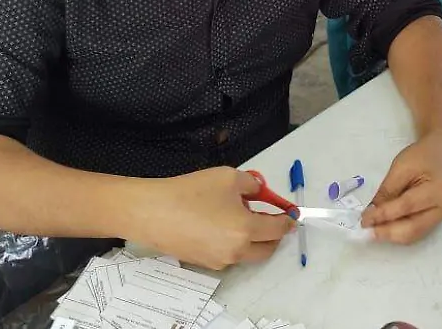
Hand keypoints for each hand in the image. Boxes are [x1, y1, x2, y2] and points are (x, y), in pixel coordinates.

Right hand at [117, 168, 292, 269]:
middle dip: (273, 235)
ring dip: (252, 239)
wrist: (152, 211)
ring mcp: (219, 261)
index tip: (290, 214)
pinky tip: (218, 224)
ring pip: (247, 254)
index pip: (278, 229)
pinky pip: (227, 255)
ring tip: (238, 216)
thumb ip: (252, 184)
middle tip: (270, 218)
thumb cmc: (190, 192)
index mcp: (246, 230)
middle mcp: (236, 251)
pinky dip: (232, 243)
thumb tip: (260, 192)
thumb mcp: (228, 177)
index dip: (287, 220)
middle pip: (267, 249)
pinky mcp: (203, 263)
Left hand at [361, 129, 441, 243]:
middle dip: (387, 233)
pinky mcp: (437, 219)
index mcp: (438, 191)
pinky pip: (416, 231)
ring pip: (414, 235)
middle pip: (413, 229)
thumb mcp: (401, 167)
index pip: (406, 207)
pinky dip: (399, 232)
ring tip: (373, 230)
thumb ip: (386, 191)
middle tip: (367, 231)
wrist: (441, 151)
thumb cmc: (422, 155)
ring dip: (392, 235)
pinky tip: (385, 228)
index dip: (383, 215)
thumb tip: (371, 212)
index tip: (364, 220)